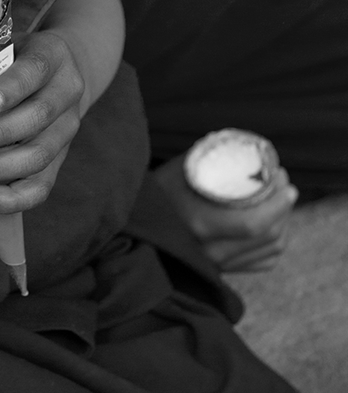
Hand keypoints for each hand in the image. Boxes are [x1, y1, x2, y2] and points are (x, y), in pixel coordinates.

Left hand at [0, 30, 84, 213]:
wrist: (58, 72)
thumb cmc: (16, 57)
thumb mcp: (5, 44)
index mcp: (52, 55)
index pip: (34, 70)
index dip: (10, 89)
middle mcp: (67, 92)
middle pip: (37, 118)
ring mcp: (67, 128)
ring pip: (38, 155)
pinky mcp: (60, 159)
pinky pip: (41, 186)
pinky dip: (10, 197)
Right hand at [154, 154, 298, 271]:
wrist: (135, 227)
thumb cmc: (155, 191)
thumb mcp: (180, 171)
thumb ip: (209, 159)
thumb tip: (242, 146)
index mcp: (200, 225)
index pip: (254, 224)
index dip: (277, 204)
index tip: (284, 181)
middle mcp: (210, 251)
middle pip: (267, 237)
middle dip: (283, 208)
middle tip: (283, 183)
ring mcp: (216, 265)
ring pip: (269, 250)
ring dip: (282, 224)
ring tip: (280, 201)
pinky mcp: (220, 272)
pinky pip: (261, 262)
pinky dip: (273, 243)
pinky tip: (272, 225)